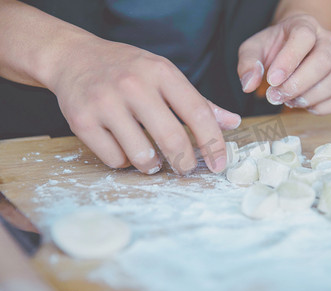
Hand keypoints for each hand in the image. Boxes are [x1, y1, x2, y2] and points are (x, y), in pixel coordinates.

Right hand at [46, 37, 240, 174]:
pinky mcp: (82, 120)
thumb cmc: (128, 69)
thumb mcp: (165, 75)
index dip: (213, 142)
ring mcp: (105, 102)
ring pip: (141, 155)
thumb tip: (232, 123)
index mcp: (161, 72)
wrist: (75, 59)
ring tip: (151, 157)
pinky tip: (124, 147)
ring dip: (152, 165)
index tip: (220, 164)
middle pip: (171, 138)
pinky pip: (114, 159)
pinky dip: (124, 161)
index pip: (197, 112)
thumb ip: (199, 102)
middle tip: (186, 168)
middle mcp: (134, 85)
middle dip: (185, 163)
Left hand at [238, 14, 330, 113]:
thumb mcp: (254, 48)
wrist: (292, 48)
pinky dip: (320, 108)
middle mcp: (327, 42)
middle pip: (323, 62)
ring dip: (307, 98)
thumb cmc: (274, 48)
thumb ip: (248, 63)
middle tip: (274, 97)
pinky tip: (302, 104)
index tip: (271, 80)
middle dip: (296, 85)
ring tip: (287, 101)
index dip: (288, 60)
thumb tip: (249, 85)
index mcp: (305, 26)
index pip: (304, 38)